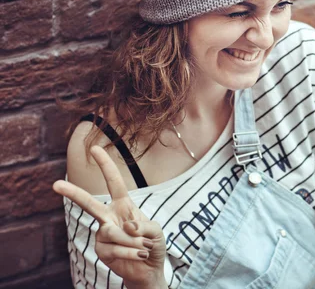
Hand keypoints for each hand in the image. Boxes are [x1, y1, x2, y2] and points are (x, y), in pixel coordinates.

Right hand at [53, 145, 166, 287]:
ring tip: (143, 247)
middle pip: (90, 204)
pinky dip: (133, 252)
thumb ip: (143, 226)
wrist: (149, 269)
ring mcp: (103, 234)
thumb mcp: (155, 231)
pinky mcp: (101, 250)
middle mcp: (109, 217)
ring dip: (135, 241)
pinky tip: (139, 255)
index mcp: (124, 206)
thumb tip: (126, 226)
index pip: (115, 182)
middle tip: (55, 184)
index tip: (95, 149)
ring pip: (114, 232)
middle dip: (73, 194)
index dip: (106, 165)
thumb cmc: (152, 245)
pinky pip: (116, 248)